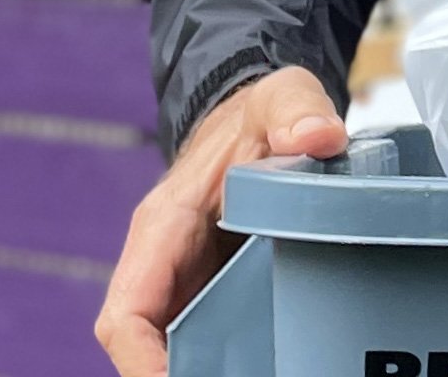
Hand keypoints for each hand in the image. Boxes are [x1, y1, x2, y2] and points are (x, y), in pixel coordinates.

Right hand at [96, 67, 347, 376]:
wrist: (260, 120)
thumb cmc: (259, 115)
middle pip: (148, 344)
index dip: (141, 360)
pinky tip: (277, 361)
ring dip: (207, 369)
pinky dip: (235, 358)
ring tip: (268, 370)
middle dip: (176, 374)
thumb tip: (320, 136)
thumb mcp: (282, 98)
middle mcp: (165, 264)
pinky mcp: (219, 291)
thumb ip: (297, 109)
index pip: (127, 312)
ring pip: (180, 347)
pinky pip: (214, 336)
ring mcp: (190, 282)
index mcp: (163, 226)